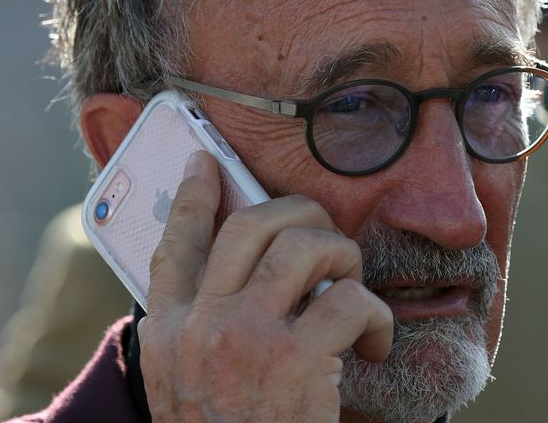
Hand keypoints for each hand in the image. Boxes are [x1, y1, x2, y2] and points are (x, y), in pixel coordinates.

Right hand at [137, 151, 393, 421]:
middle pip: (251, 226)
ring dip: (343, 258)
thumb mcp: (188, 384)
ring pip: (305, 247)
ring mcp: (246, 340)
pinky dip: (377, 318)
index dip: (194, 196)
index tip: (206, 163)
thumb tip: (246, 276)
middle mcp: (200, 327)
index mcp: (169, 332)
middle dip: (299, 214)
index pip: (175, 245)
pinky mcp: (296, 362)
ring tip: (352, 289)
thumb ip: (202, 328)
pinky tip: (375, 346)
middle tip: (324, 236)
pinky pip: (351, 300)